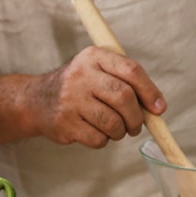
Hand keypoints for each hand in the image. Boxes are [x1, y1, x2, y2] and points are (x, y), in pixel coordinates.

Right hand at [34, 46, 166, 147]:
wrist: (37, 100)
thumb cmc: (80, 86)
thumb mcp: (98, 70)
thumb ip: (127, 82)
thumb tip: (157, 107)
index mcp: (93, 56)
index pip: (131, 70)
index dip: (150, 91)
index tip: (159, 109)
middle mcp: (81, 74)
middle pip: (124, 97)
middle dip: (136, 117)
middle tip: (135, 125)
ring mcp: (71, 99)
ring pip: (113, 122)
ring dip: (120, 131)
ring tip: (115, 129)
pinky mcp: (65, 122)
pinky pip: (98, 138)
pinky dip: (104, 140)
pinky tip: (96, 131)